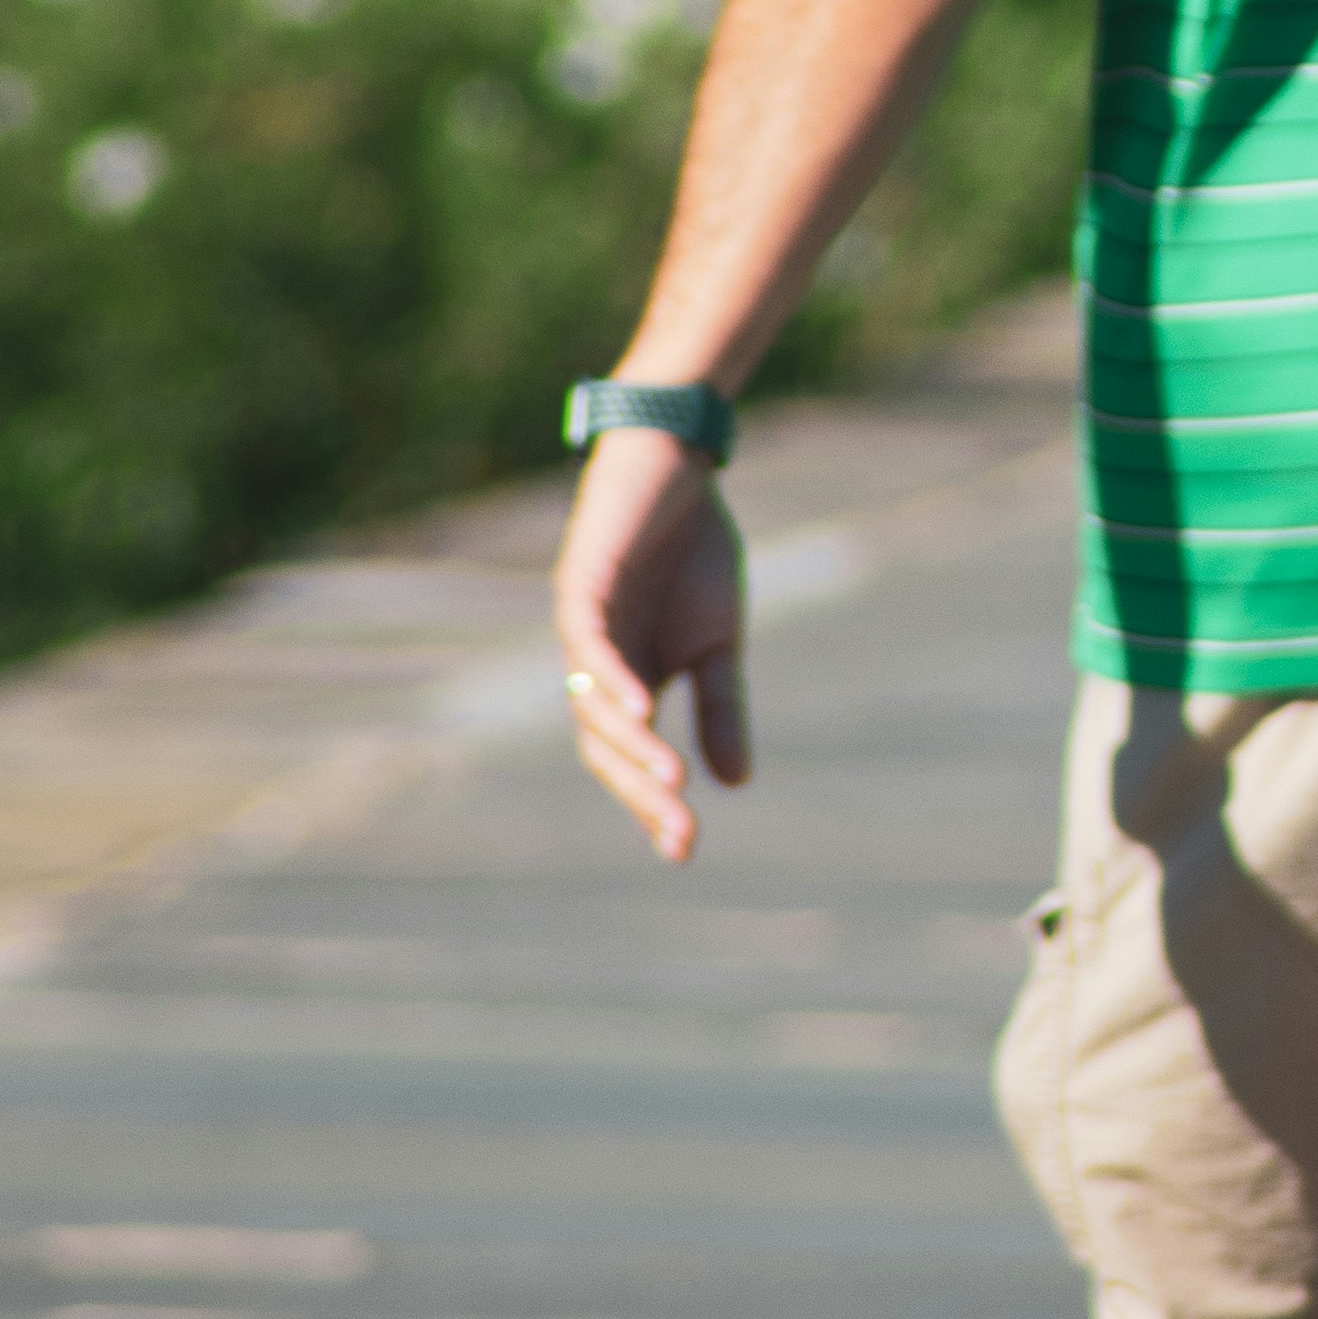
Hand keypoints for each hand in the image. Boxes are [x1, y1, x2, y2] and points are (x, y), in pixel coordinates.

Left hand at [550, 431, 752, 859]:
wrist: (675, 469)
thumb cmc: (692, 551)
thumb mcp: (720, 641)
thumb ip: (720, 707)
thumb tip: (736, 783)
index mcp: (624, 683)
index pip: (628, 759)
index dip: (651, 804)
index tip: (685, 849)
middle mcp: (593, 668)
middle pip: (605, 746)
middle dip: (643, 792)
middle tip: (681, 833)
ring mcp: (582, 631)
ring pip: (593, 706)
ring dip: (631, 745)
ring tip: (671, 781)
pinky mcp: (581, 588)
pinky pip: (589, 647)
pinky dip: (614, 681)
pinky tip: (646, 708)